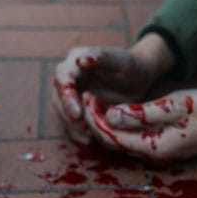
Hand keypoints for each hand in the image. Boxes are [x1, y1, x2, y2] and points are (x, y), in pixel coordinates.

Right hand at [51, 34, 173, 144]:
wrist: (138, 77)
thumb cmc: (132, 66)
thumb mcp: (121, 60)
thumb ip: (102, 58)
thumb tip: (79, 60)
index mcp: (76, 59)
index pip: (63, 78)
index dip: (67, 97)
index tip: (77, 115)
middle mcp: (68, 75)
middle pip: (58, 97)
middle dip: (67, 115)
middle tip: (84, 129)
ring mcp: (70, 91)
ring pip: (61, 112)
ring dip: (71, 126)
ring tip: (88, 137)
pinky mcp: (75, 106)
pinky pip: (70, 121)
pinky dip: (77, 132)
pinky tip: (89, 140)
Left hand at [80, 88, 196, 162]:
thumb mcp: (176, 105)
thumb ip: (141, 112)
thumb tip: (110, 115)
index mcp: (155, 147)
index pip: (112, 136)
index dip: (95, 118)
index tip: (86, 96)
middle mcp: (154, 154)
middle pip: (114, 142)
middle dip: (96, 122)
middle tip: (85, 97)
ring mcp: (161, 151)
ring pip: (123, 141)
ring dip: (107, 124)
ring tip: (95, 101)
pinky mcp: (166, 145)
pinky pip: (135, 138)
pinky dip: (122, 125)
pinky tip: (118, 110)